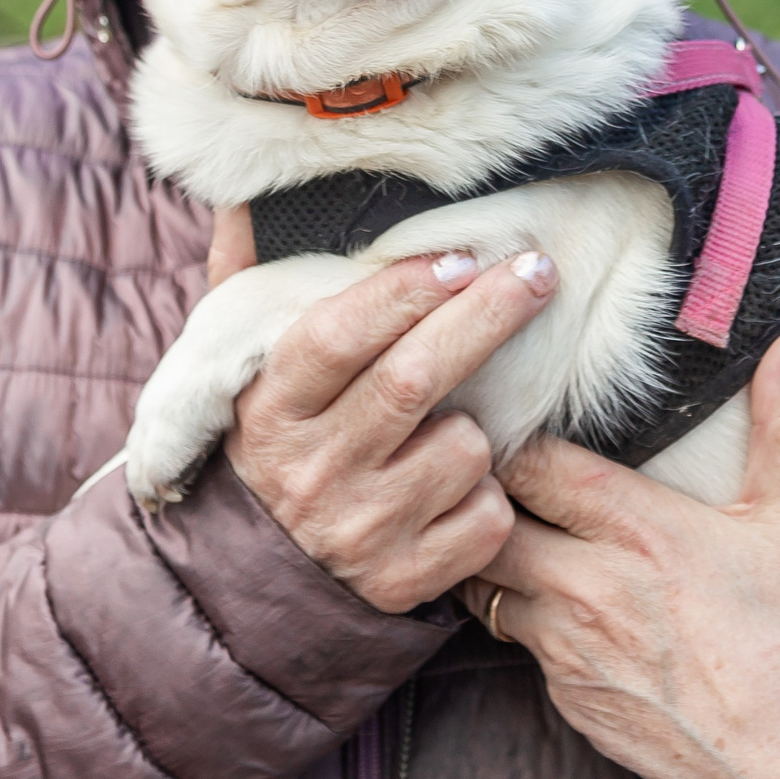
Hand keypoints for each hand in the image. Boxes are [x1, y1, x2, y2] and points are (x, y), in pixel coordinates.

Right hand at [223, 233, 558, 614]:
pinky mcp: (402, 581)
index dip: (403, 291)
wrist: (260, 577)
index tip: (461, 257)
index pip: (337, 336)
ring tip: (446, 426)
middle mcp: (308, 472)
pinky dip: (488, 495)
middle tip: (538, 270)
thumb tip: (241, 197)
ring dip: (476, 427)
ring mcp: (357, 532)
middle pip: (414, 378)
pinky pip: (486, 518)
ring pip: (461, 449)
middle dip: (486, 315)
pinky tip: (453, 490)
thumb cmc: (275, 442)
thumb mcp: (241, 369)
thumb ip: (245, 282)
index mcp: (268, 409)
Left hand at [459, 330, 779, 778]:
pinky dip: (513, 610)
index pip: (530, 462)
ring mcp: (567, 646)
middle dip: (475, 489)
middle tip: (476, 462)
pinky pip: (512, 639)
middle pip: (485, 518)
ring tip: (492, 522)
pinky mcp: (563, 695)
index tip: (505, 413)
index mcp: (636, 529)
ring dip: (484, 551)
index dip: (509, 434)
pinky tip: (533, 593)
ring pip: (482, 581)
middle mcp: (586, 584)